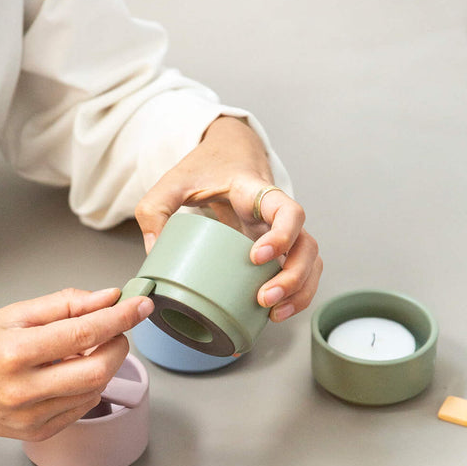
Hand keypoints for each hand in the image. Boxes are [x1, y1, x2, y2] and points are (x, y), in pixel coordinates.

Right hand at [0, 287, 153, 439]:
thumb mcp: (13, 313)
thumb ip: (65, 304)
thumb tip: (109, 297)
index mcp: (14, 353)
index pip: (85, 334)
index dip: (121, 316)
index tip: (140, 303)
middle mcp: (23, 391)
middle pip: (98, 369)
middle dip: (119, 344)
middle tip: (116, 326)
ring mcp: (30, 418)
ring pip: (94, 389)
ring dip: (104, 364)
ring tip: (85, 346)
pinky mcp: (36, 433)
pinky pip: (81, 407)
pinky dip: (88, 385)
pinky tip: (71, 370)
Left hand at [135, 116, 321, 321]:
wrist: (227, 152)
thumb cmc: (206, 165)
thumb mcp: (174, 180)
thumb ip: (155, 209)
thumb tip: (154, 251)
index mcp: (258, 192)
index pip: (288, 211)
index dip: (282, 235)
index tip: (257, 257)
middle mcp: (277, 214)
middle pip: (308, 245)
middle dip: (293, 276)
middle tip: (264, 298)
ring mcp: (282, 231)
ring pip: (311, 262)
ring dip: (299, 291)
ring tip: (272, 313)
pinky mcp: (278, 246)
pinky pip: (301, 270)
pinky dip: (296, 294)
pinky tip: (275, 313)